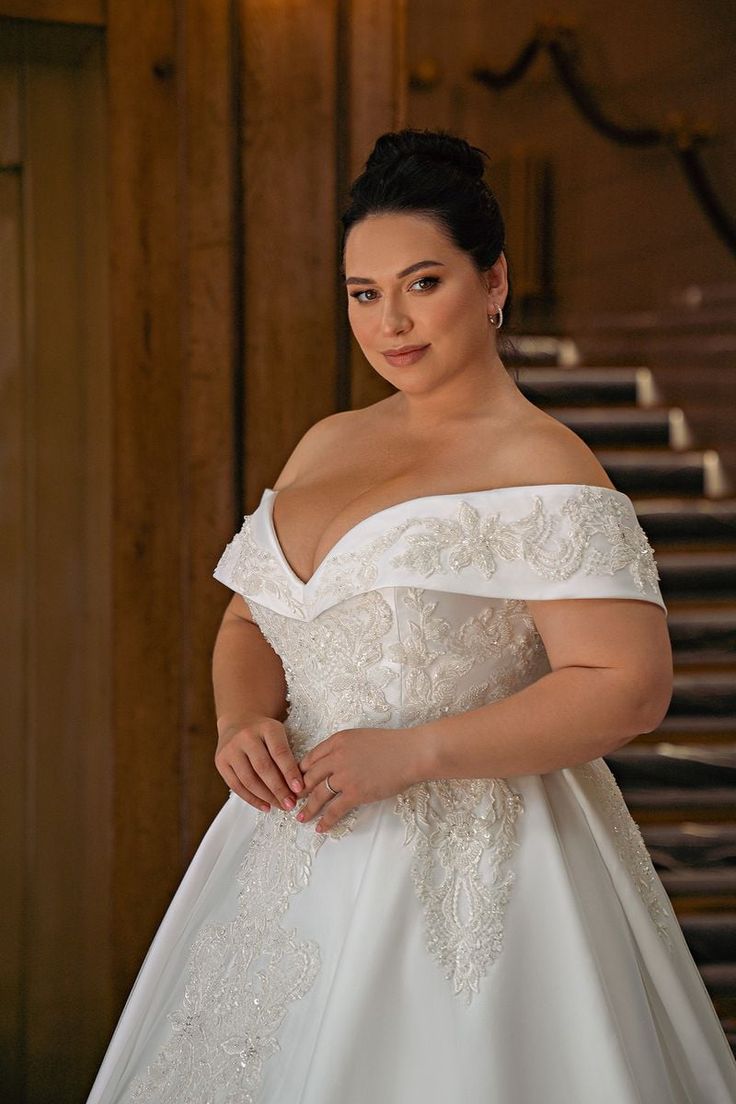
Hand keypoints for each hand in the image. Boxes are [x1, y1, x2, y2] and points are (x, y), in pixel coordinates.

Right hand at [214, 715, 303, 812]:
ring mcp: (230, 749)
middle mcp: (246, 736)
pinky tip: (265, 806)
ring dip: (266, 797)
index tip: (299, 789)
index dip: (290, 772)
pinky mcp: (220, 762)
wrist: (239, 720)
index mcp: (266, 727)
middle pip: (263, 768)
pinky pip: (236, 786)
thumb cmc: (265, 733)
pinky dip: (252, 799)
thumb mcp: (279, 734)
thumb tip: (297, 788)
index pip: (280, 752)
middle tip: (291, 804)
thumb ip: (287, 756)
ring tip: (280, 806)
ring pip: (249, 780)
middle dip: (279, 789)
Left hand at [295, 726, 423, 832]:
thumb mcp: (360, 737)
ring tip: (301, 818)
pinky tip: (320, 828)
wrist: (410, 753)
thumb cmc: (391, 744)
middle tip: (293, 801)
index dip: (301, 772)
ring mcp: (344, 776)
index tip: (297, 782)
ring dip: (308, 808)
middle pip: (310, 777)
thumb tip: (332, 763)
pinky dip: (326, 820)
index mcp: (337, 741)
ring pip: (318, 795)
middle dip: (299, 791)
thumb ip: (343, 748)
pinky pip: (334, 810)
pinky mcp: (355, 793)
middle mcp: (336, 757)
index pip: (310, 758)